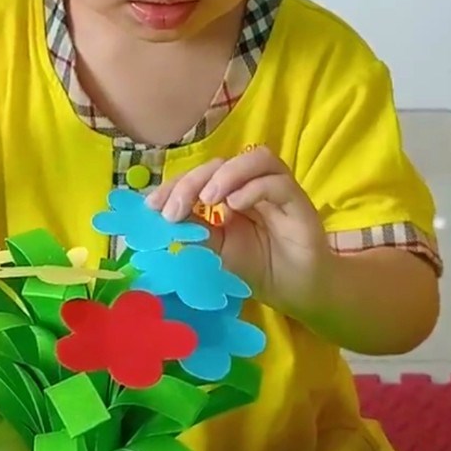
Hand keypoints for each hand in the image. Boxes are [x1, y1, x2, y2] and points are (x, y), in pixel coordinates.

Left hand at [146, 147, 333, 317]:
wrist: (296, 291)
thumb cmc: (256, 267)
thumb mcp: (215, 251)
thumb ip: (194, 232)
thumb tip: (161, 220)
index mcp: (229, 191)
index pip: (200, 174)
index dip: (175, 184)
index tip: (152, 206)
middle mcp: (252, 183)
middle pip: (221, 162)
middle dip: (193, 181)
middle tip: (174, 209)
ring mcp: (277, 188)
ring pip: (255, 159)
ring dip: (226, 175)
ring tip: (207, 201)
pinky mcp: (298, 201)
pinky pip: (276, 182)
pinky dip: (253, 189)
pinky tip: (234, 208)